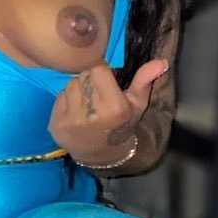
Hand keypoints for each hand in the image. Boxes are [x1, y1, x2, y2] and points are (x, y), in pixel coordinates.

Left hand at [48, 58, 168, 169]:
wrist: (102, 156)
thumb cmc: (122, 126)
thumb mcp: (137, 105)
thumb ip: (144, 81)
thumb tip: (161, 61)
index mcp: (114, 107)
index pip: (99, 70)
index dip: (103, 74)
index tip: (107, 84)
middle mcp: (92, 113)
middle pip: (83, 75)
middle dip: (90, 81)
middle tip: (97, 95)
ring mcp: (71, 120)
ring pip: (70, 85)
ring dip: (78, 90)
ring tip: (87, 104)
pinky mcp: (56, 124)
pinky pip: (59, 98)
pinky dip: (66, 102)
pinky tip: (75, 113)